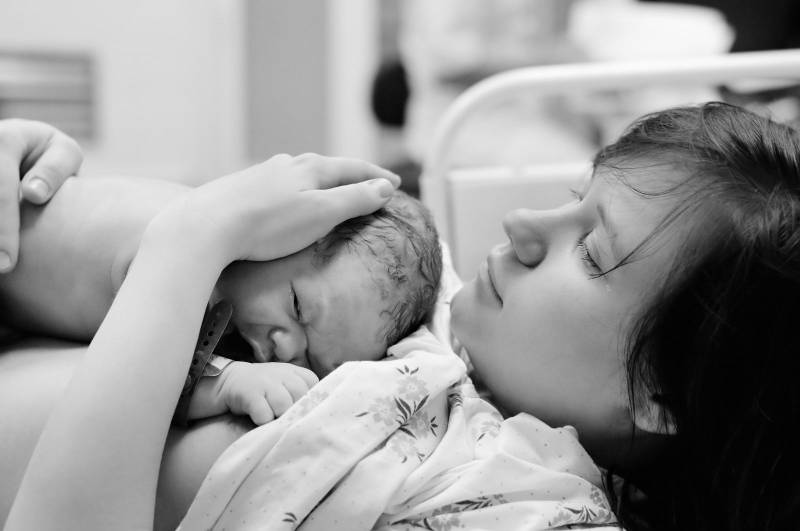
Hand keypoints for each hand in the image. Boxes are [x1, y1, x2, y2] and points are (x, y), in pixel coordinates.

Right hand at [0, 119, 82, 271]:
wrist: (28, 146)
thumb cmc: (53, 156)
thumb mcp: (64, 153)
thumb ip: (54, 170)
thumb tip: (33, 194)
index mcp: (7, 138)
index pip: (1, 186)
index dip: (3, 226)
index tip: (8, 262)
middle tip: (1, 271)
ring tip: (1, 272)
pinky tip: (1, 271)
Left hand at [148, 153, 399, 266]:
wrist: (206, 225)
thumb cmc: (268, 224)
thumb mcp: (321, 214)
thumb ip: (355, 199)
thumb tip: (385, 187)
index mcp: (311, 168)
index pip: (354, 169)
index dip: (377, 178)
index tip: (395, 185)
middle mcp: (288, 164)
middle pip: (329, 167)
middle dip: (351, 176)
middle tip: (369, 186)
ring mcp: (263, 175)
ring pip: (302, 175)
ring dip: (323, 183)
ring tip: (332, 192)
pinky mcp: (243, 189)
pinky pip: (282, 186)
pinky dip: (299, 192)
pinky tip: (290, 201)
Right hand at [217, 361, 318, 424]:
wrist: (230, 380)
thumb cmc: (266, 387)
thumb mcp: (286, 383)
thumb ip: (303, 393)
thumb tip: (322, 412)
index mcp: (295, 372)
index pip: (314, 386)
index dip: (311, 402)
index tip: (305, 411)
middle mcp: (282, 374)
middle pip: (301, 396)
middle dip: (297, 412)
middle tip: (290, 419)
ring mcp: (266, 382)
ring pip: (284, 405)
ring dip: (280, 417)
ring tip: (275, 419)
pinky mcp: (250, 394)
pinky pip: (264, 413)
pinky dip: (264, 421)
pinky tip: (260, 419)